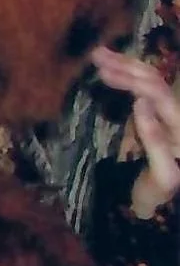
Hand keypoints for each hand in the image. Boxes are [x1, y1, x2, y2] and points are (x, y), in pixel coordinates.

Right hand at [98, 46, 179, 219]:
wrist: (160, 210)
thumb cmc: (160, 196)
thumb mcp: (162, 174)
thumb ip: (155, 139)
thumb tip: (140, 102)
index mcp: (179, 129)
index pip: (158, 95)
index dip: (132, 81)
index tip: (102, 73)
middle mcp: (175, 118)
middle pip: (155, 82)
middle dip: (126, 66)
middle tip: (94, 55)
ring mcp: (164, 117)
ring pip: (150, 82)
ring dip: (125, 66)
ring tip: (97, 55)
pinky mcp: (153, 119)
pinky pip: (142, 91)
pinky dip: (125, 77)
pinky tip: (109, 70)